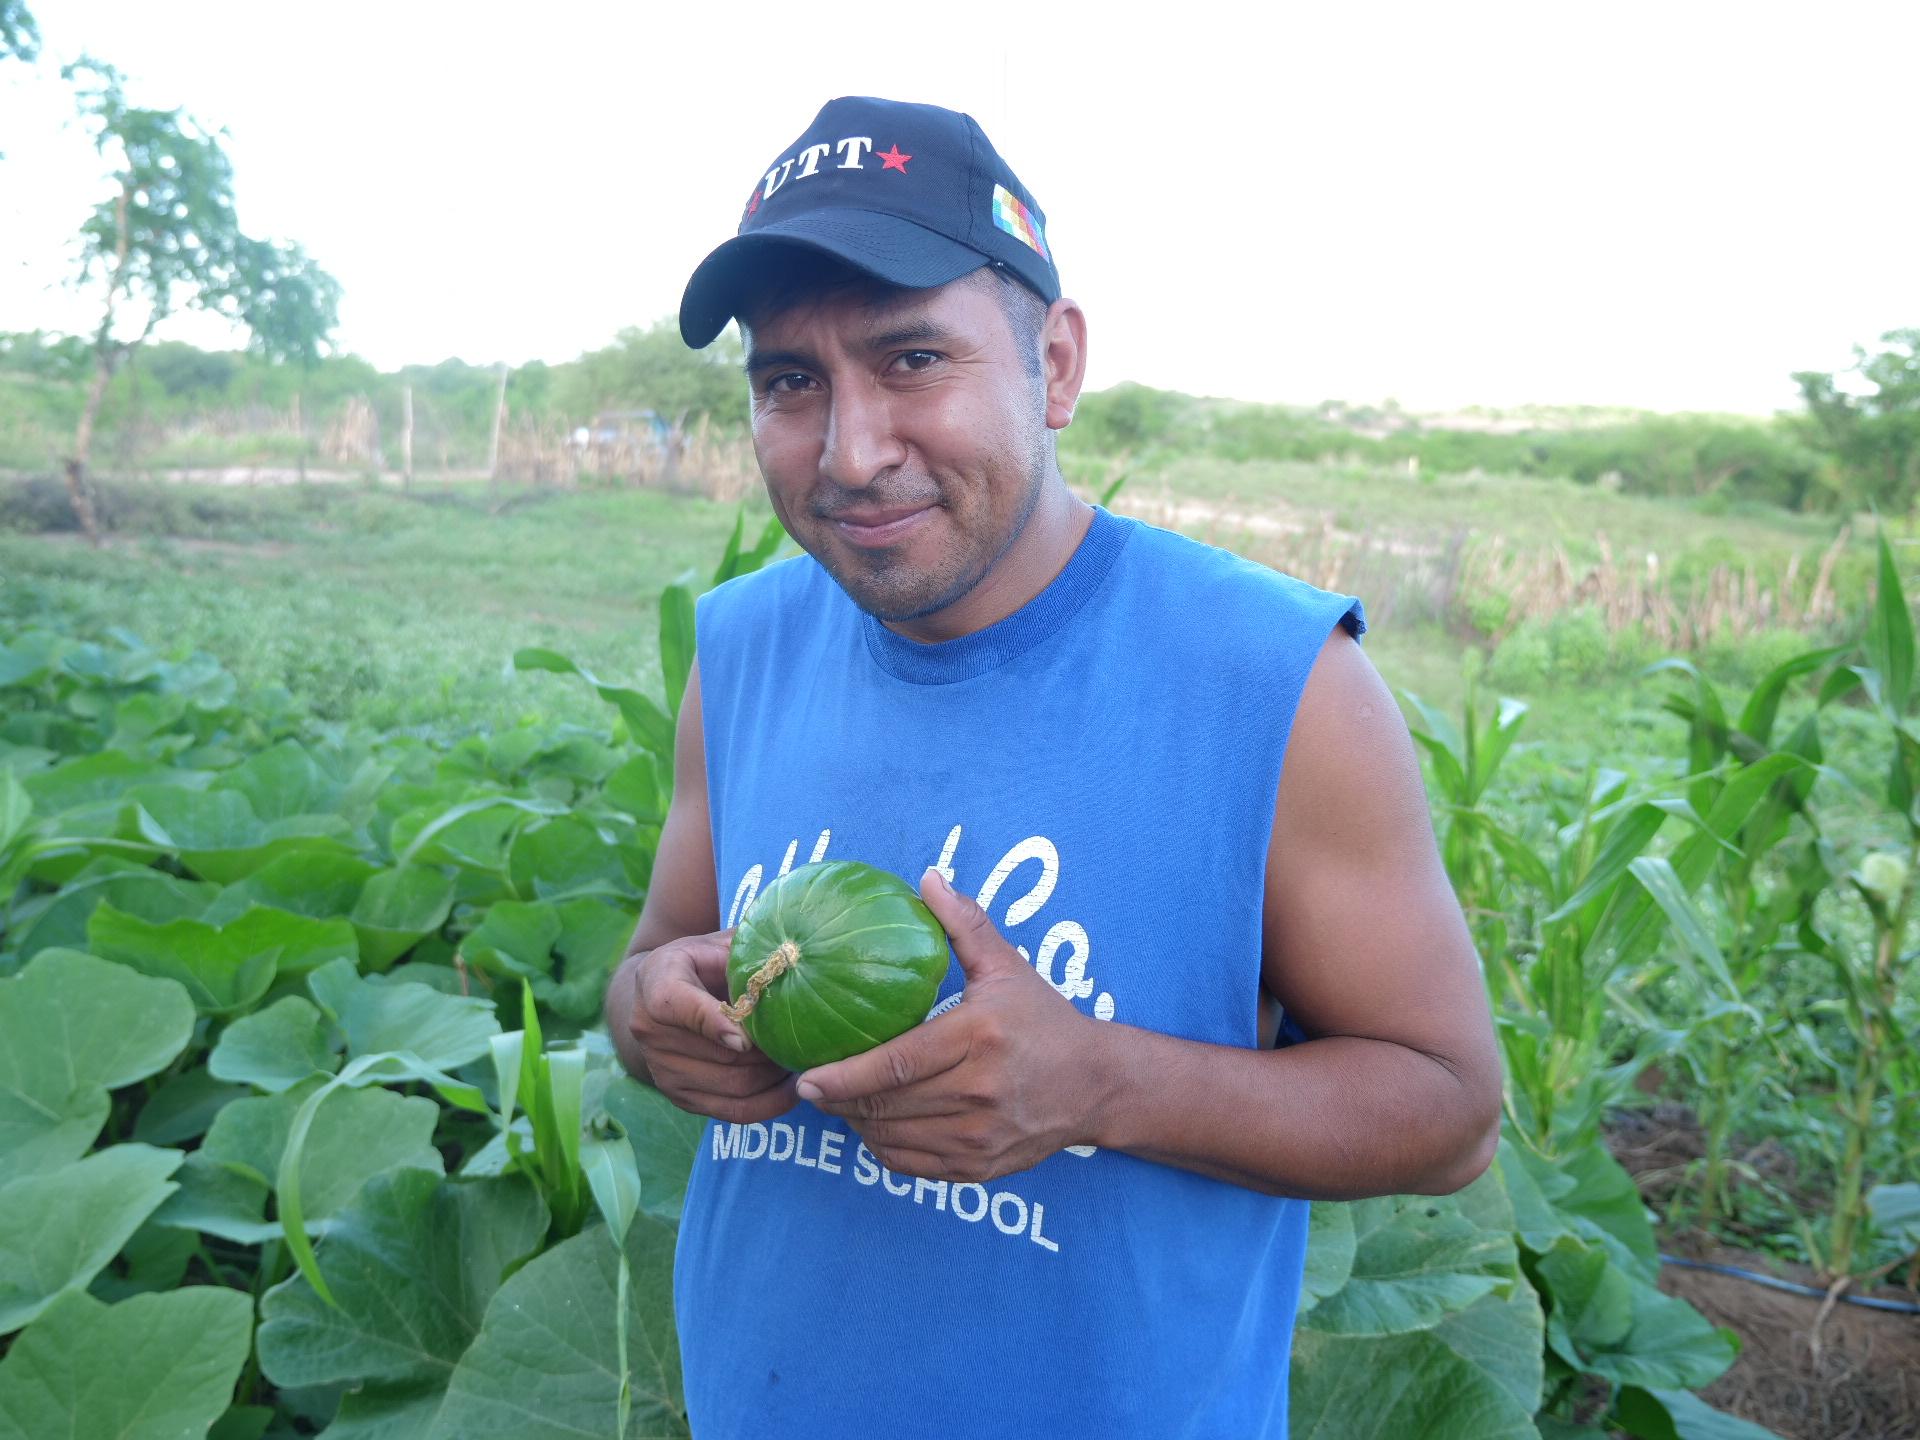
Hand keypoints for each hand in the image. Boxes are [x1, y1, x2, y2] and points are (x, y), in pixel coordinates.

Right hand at [624, 929, 796, 1122]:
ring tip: (801, 1061)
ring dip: (774, 1078)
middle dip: (769, 1053)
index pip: (681, 1007)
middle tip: (806, 1045)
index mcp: (657, 984)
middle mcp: (650, 1032)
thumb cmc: (699, 963)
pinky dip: (768, 1104)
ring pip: (733, 1085)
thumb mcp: (715, 945)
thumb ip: (744, 950)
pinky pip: (731, 1111)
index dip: (715, 1023)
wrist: (658, 998)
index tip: (746, 1039)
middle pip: (720, 1056)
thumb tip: (790, 954)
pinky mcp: (679, 1097)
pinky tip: (791, 1088)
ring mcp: (662, 1070)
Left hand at [795, 867, 1107, 1182]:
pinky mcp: (979, 1168)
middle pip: (886, 1105)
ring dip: (856, 1124)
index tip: (807, 1075)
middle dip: (838, 1100)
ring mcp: (979, 1137)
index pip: (896, 1064)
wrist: (1096, 1085)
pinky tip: (874, 1124)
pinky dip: (882, 1147)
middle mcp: (979, 1093)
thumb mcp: (1007, 967)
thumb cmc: (1044, 1020)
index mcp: (978, 1038)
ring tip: (838, 1101)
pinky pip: (910, 1164)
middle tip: (810, 1084)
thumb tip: (927, 878)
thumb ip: (965, 923)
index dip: (844, 1076)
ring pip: (892, 1139)